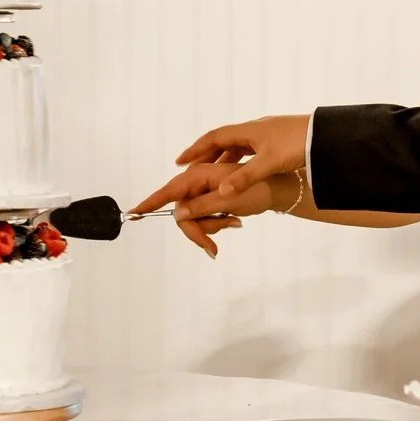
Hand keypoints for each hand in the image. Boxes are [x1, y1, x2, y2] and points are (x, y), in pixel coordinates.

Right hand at [129, 162, 283, 256]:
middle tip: (211, 248)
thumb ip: (203, 206)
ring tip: (234, 224)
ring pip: (196, 215)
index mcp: (201, 172)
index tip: (133, 212)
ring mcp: (208, 187)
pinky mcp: (217, 194)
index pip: (170, 190)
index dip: (150, 202)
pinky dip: (220, 221)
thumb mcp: (231, 199)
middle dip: (197, 228)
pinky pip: (208, 213)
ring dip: (213, 225)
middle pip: (183, 210)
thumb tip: (178, 214)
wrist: (285, 187)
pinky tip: (236, 221)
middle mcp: (200, 177)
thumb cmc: (261, 188)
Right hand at [171, 114, 309, 199]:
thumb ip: (244, 178)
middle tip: (189, 171)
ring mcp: (265, 136)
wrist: (327, 137)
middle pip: (222, 142)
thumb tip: (220, 193)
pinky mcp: (276, 142)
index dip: (195, 150)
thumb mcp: (269, 164)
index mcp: (248, 131)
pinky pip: (250, 152)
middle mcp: (254, 130)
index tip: (179, 161)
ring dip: (222, 161)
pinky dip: (239, 163)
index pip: (213, 138)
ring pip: (236, 148)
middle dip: (204, 156)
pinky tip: (239, 173)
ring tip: (210, 176)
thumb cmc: (298, 145)